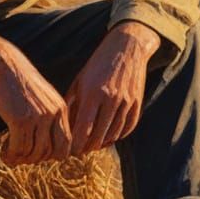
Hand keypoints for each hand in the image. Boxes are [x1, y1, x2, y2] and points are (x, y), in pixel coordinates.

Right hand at [0, 27, 70, 165]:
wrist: (6, 66)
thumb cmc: (21, 84)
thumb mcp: (43, 98)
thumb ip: (49, 118)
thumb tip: (46, 148)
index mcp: (61, 110)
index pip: (65, 144)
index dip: (52, 155)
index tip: (36, 154)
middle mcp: (53, 115)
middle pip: (50, 152)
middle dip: (34, 159)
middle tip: (20, 157)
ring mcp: (38, 118)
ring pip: (33, 153)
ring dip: (20, 158)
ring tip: (9, 155)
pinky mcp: (20, 120)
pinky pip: (19, 148)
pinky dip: (10, 154)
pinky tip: (3, 152)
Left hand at [66, 21, 160, 155]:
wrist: (127, 47)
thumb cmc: (98, 64)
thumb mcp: (80, 80)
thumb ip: (72, 102)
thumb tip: (63, 125)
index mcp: (92, 92)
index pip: (83, 128)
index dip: (76, 144)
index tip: (70, 151)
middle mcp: (110, 98)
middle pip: (99, 135)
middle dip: (88, 147)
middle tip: (80, 152)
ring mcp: (126, 101)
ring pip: (114, 134)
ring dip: (103, 143)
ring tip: (93, 146)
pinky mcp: (137, 102)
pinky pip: (128, 127)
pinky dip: (119, 136)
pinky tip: (110, 137)